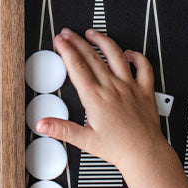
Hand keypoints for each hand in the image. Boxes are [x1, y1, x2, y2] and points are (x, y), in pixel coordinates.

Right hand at [39, 29, 171, 176]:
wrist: (144, 154)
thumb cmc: (118, 149)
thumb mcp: (85, 140)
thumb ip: (62, 129)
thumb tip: (43, 124)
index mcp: (96, 98)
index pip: (77, 66)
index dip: (66, 50)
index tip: (60, 41)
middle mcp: (113, 88)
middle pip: (92, 57)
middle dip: (77, 41)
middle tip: (68, 33)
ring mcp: (130, 87)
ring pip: (116, 55)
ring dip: (103, 41)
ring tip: (92, 33)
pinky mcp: (145, 90)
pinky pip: (144, 67)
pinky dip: (136, 57)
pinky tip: (129, 52)